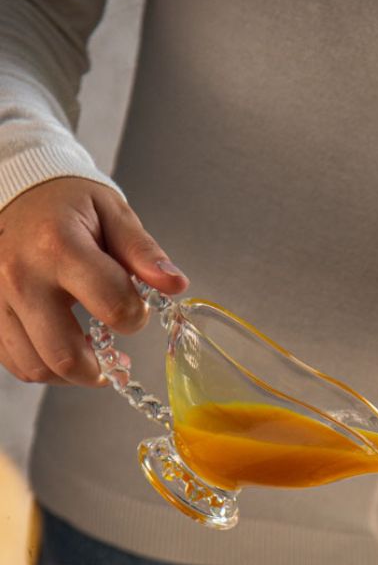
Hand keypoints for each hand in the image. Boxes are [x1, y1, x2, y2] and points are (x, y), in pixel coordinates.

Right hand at [0, 177, 187, 386]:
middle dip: (102, 369)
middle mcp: (21, 277)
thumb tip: (175, 283)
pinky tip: (63, 348)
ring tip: (92, 356)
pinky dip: (44, 366)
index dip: (136, 316)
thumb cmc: (67, 203)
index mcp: (58, 247)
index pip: (113, 307)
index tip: (137, 307)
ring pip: (37, 368)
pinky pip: (16, 362)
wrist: (14, 191)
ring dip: (72, 373)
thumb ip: (143, 252)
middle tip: (117, 360)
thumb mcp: (112, 213)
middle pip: (66, 355)